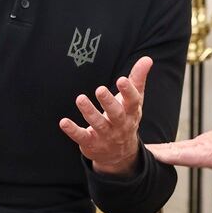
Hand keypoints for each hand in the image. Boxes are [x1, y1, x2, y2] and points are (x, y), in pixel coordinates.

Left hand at [61, 56, 151, 176]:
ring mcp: (106, 135)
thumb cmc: (126, 118)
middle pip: (116, 114)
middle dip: (108, 102)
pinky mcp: (91, 143)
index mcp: (131, 112)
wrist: (120, 153)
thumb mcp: (134, 100)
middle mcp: (120, 125)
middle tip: (100, 89)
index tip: (122, 79)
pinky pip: (81, 137)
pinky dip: (72, 130)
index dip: (128, 91)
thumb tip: (147, 58)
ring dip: (89, 112)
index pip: (132, 102)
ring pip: (98, 124)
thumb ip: (138, 79)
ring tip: (80, 98)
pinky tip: (63, 122)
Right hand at [147, 117, 211, 204]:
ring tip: (139, 153)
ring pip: (178, 146)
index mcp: (208, 152)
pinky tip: (162, 152)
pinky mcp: (208, 141)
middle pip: (172, 148)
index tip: (141, 154)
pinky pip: (185, 145)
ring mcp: (205, 140)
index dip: (160, 155)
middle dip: (152, 150)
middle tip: (127, 151)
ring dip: (159, 149)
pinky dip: (171, 148)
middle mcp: (203, 144)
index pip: (178, 154)